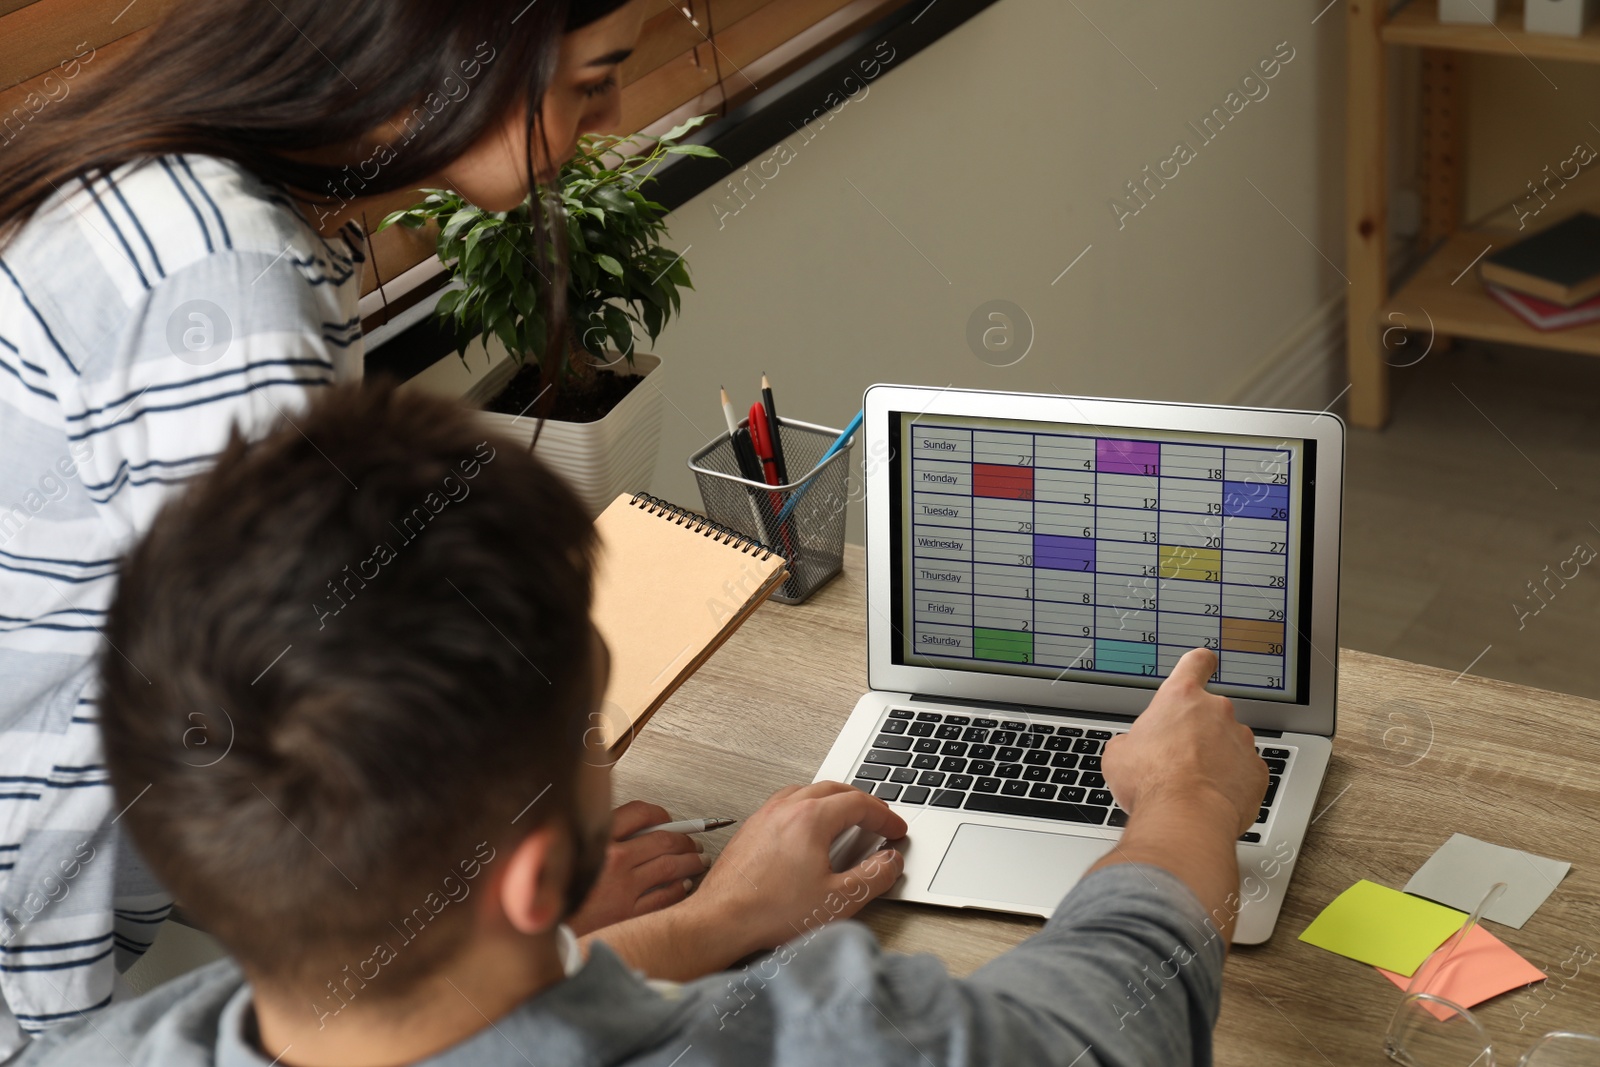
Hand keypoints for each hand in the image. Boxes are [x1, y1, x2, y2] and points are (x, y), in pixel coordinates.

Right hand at [565, 801, 707, 936]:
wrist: (546, 933)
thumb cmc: (559, 893)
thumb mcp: (572, 854)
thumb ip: (600, 839)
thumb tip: (636, 830)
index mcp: (597, 840)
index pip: (640, 813)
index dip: (661, 814)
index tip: (669, 819)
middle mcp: (613, 861)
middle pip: (663, 839)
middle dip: (685, 838)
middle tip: (693, 841)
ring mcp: (623, 888)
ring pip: (671, 866)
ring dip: (691, 860)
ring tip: (698, 860)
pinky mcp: (629, 914)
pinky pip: (665, 897)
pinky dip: (680, 888)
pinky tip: (685, 885)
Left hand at [680, 782, 906, 958]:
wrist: (721, 920)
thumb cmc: (771, 912)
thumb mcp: (838, 900)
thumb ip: (873, 877)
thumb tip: (890, 862)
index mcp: (810, 819)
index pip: (859, 804)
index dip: (884, 816)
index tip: (895, 830)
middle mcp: (786, 809)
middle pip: (834, 790)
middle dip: (862, 803)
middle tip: (878, 820)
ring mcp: (765, 816)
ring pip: (807, 792)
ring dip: (833, 801)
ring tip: (846, 819)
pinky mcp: (751, 829)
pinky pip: (785, 804)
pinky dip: (807, 808)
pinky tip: (808, 830)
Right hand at [1102, 647, 1267, 836]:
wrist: (1186, 818)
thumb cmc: (1152, 783)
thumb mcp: (1119, 755)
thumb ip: (1131, 741)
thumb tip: (1131, 750)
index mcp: (1181, 698)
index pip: (1196, 663)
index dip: (1199, 664)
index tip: (1202, 665)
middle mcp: (1216, 712)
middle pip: (1210, 712)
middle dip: (1197, 732)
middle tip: (1177, 758)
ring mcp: (1240, 741)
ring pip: (1229, 743)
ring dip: (1216, 758)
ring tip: (1194, 784)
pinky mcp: (1256, 771)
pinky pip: (1244, 771)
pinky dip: (1231, 781)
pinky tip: (1211, 797)